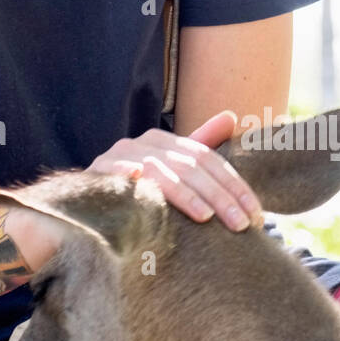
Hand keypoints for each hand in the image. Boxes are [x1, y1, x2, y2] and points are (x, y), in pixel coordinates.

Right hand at [88, 109, 263, 232]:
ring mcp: (120, 155)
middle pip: (191, 165)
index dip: (234, 184)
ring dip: (188, 194)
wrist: (84, 204)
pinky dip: (141, 186)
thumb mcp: (170, 172)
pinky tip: (153, 197)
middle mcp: (143, 142)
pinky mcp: (102, 172)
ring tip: (209, 218)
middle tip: (244, 224)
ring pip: (163, 171)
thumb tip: (231, 116)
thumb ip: (200, 147)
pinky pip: (127, 179)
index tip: (255, 212)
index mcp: (163, 141)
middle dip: (221, 195)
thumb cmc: (134, 192)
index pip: (208, 158)